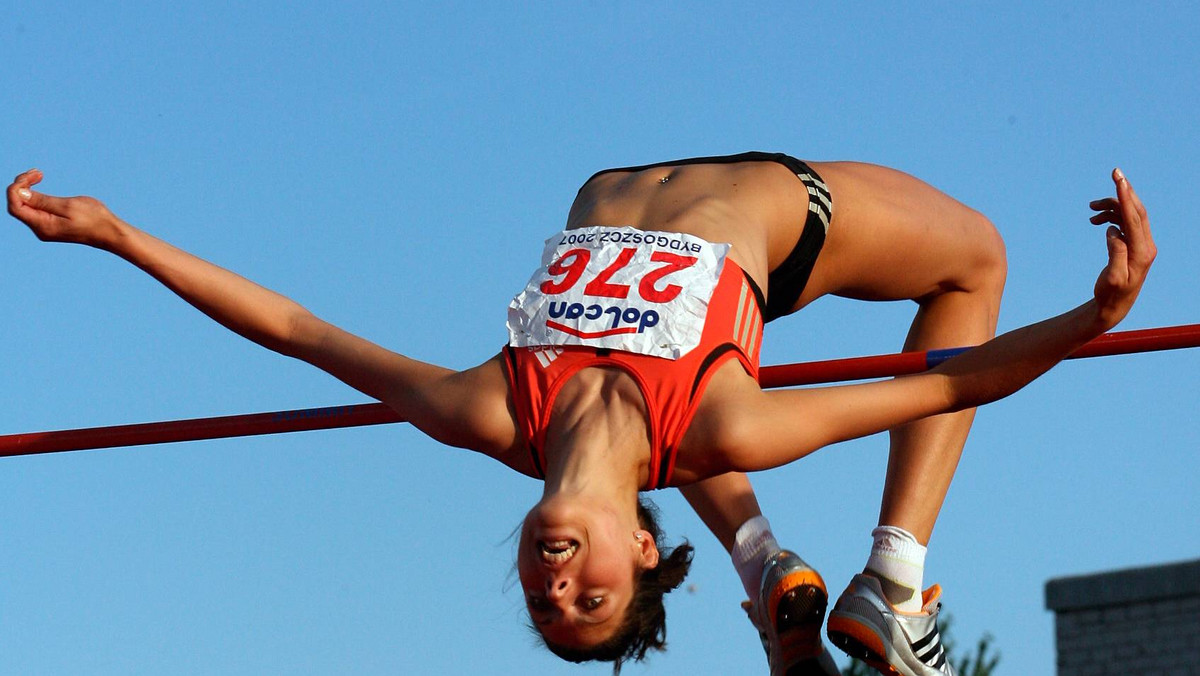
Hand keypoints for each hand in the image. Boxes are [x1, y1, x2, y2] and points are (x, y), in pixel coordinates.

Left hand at [7, 169, 122, 247]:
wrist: (109, 232)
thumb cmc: (94, 218)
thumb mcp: (69, 206)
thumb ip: (42, 201)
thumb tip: (19, 193)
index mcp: (43, 226)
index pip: (15, 206)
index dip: (16, 188)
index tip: (32, 176)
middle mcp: (40, 229)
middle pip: (18, 205)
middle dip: (21, 185)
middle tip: (38, 172)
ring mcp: (44, 228)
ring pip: (24, 205)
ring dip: (27, 188)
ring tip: (39, 174)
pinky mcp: (50, 224)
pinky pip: (33, 208)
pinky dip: (34, 195)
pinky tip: (40, 185)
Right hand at [1088, 168, 1155, 328]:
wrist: (1115, 306)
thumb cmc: (1111, 295)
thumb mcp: (1112, 278)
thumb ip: (1115, 253)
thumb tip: (1113, 230)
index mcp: (1142, 252)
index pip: (1134, 218)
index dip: (1126, 198)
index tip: (1119, 180)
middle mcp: (1146, 245)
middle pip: (1137, 210)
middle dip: (1125, 191)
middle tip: (1115, 172)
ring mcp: (1141, 244)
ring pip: (1129, 215)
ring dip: (1112, 207)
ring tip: (1091, 209)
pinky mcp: (1134, 245)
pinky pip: (1125, 223)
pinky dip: (1111, 216)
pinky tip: (1096, 220)